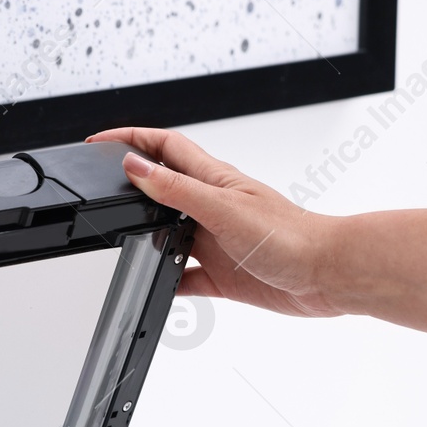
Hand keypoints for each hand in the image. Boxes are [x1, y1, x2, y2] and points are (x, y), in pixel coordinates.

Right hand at [88, 127, 344, 317]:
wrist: (327, 274)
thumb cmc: (291, 236)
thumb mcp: (222, 208)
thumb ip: (176, 190)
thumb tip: (136, 169)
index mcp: (214, 181)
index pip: (164, 147)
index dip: (131, 138)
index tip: (99, 142)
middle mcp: (212, 207)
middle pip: (162, 187)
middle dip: (130, 183)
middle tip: (101, 185)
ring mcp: (217, 241)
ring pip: (170, 233)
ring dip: (147, 234)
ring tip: (120, 238)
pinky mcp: (223, 274)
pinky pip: (185, 277)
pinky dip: (167, 282)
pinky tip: (154, 287)